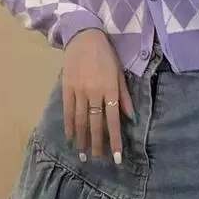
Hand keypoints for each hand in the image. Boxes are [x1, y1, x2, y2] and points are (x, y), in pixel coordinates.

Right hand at [61, 28, 135, 163]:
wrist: (84, 38)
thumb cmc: (106, 55)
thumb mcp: (119, 73)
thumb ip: (125, 96)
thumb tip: (132, 118)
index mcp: (110, 89)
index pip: (114, 120)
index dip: (115, 139)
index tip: (116, 157)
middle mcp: (94, 92)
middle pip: (96, 123)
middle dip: (98, 144)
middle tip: (98, 160)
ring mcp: (79, 90)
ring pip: (81, 120)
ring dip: (82, 139)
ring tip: (83, 155)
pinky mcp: (67, 88)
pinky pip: (68, 110)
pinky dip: (69, 125)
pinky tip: (70, 137)